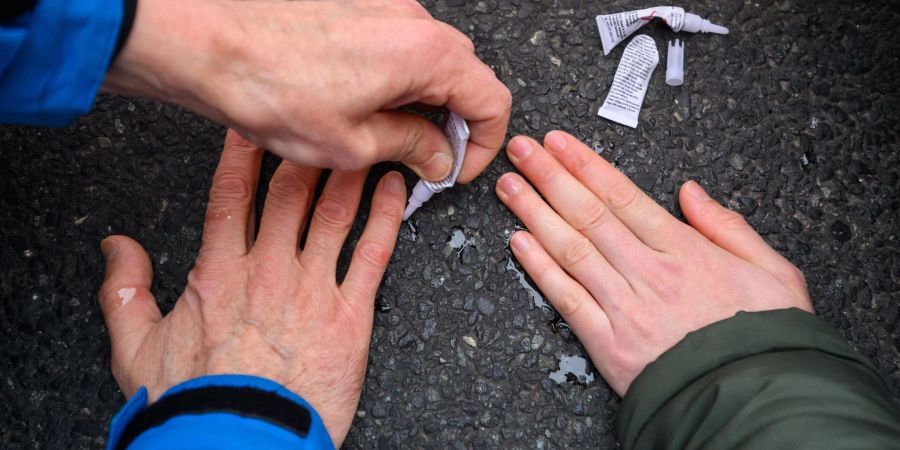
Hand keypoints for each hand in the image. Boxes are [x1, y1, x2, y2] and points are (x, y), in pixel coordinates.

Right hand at [97, 130, 405, 445]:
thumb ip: (124, 289)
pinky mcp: (348, 316)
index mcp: (220, 271)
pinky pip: (373, 255)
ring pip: (335, 213)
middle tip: (322, 118)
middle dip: (306, 150)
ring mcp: (311, 289)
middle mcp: (269, 269)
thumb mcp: (136, 346)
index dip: (243, 153)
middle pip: (290, 192)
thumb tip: (117, 247)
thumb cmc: (193, 401)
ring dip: (350, 172)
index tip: (254, 124)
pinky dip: (387, 218)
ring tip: (366, 140)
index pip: (231, 194)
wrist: (238, 442)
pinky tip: (396, 191)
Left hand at [103, 0, 510, 182]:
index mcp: (426, 54)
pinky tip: (364, 103)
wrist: (210, 45)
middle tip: (427, 158)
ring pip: (432, 58)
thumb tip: (439, 157)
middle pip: (467, 74)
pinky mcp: (358, 5)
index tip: (455, 168)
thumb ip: (411, 148)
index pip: (492, 100)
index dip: (483, 144)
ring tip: (390, 134)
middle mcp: (413, 20)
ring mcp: (385, 6)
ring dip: (426, 99)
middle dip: (456, 122)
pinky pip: (399, 42)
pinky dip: (399, 76)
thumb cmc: (271, 89)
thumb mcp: (353, 145)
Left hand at [496, 131, 812, 395]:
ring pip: (571, 249)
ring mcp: (625, 308)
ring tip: (509, 186)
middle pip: (588, 214)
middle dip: (550, 177)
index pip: (622, 196)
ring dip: (535, 213)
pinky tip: (519, 243)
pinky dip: (540, 269)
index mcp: (685, 251)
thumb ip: (729, 226)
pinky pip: (567, 300)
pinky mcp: (609, 345)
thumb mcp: (774, 272)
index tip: (558, 143)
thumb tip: (691, 191)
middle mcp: (648, 273)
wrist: (755, 401)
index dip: (585, 165)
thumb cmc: (767, 339)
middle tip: (522, 150)